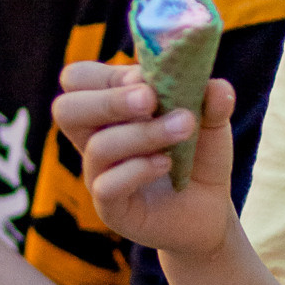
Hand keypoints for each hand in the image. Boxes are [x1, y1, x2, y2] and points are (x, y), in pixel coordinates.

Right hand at [54, 62, 235, 257]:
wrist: (209, 210)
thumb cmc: (199, 157)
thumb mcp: (212, 123)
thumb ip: (212, 101)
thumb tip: (218, 87)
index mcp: (111, 108)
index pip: (78, 80)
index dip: (107, 74)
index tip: (146, 78)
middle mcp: (97, 138)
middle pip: (66, 109)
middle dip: (109, 100)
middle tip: (149, 99)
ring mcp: (100, 174)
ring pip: (98, 147)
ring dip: (143, 133)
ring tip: (183, 128)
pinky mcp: (111, 208)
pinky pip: (107, 185)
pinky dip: (139, 169)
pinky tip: (167, 164)